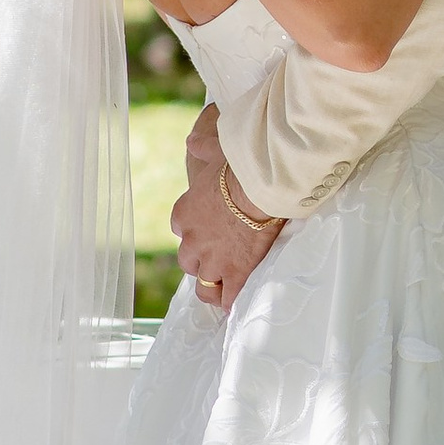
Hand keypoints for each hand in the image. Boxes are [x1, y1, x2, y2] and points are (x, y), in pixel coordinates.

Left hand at [171, 103, 280, 308]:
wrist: (261, 186)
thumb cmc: (241, 166)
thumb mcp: (217, 151)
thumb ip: (202, 148)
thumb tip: (193, 142)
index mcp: (184, 213)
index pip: (182, 229)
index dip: (196, 231)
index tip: (211, 228)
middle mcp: (192, 242)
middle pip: (189, 260)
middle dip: (203, 260)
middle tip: (222, 256)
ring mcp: (212, 261)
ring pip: (203, 285)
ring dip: (214, 285)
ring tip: (227, 286)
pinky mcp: (235, 275)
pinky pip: (227, 299)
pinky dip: (231, 302)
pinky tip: (240, 301)